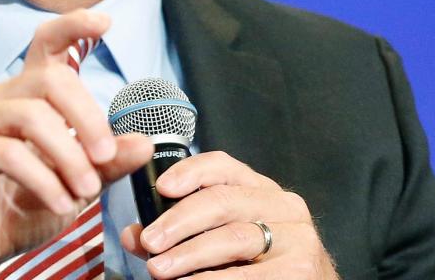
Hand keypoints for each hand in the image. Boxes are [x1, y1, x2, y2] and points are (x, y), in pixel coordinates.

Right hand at [0, 9, 152, 279]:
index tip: (105, 22)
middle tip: (105, 157)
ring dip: (68, 154)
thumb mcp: (75, 186)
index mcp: (27, 96)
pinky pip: (8, 153)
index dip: (73, 26)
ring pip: (32, 115)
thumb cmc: (20, 209)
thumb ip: (106, 164)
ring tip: (85, 190)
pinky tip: (60, 202)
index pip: (47, 45)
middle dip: (88, 117)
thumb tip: (144, 143)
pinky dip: (42, 179)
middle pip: (51, 80)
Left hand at [120, 151, 339, 278]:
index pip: (222, 165)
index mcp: (259, 189)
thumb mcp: (218, 241)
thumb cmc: (256, 265)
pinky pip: (248, 275)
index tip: (162, 187)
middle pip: (222, 201)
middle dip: (178, 221)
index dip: (189, 172)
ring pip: (233, 238)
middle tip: (150, 242)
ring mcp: (297, 236)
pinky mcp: (302, 269)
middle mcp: (283, 205)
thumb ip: (176, 235)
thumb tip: (132, 235)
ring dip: (190, 254)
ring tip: (160, 269)